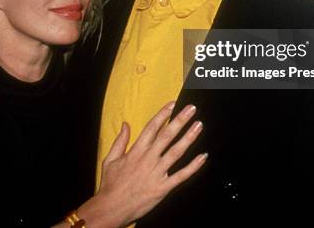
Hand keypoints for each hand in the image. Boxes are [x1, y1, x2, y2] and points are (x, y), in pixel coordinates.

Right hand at [79, 102, 206, 227]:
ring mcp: (157, 173)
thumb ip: (120, 140)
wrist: (112, 208)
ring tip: (198, 126)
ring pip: (176, 152)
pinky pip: (181, 175)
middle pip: (167, 135)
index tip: (172, 104)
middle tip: (191, 109)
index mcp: (136, 151)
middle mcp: (148, 159)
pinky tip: (203, 157)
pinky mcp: (163, 187)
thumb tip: (125, 124)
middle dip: (180, 120)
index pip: (152, 127)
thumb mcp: (110, 159)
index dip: (163, 114)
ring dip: (189, 137)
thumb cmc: (111, 185)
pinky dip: (193, 166)